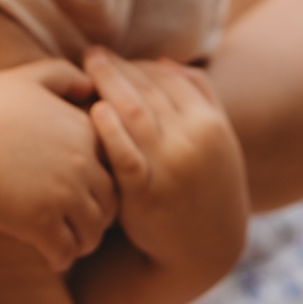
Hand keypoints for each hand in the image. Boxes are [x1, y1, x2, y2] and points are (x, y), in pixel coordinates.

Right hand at [0, 59, 117, 271]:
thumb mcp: (28, 77)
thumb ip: (65, 75)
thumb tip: (90, 85)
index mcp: (85, 132)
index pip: (115, 167)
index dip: (102, 181)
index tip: (85, 191)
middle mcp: (82, 163)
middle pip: (110, 204)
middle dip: (98, 217)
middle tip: (81, 226)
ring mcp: (64, 195)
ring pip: (92, 232)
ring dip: (82, 241)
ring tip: (68, 245)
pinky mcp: (41, 223)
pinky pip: (66, 252)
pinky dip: (62, 258)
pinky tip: (50, 257)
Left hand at [84, 47, 247, 284]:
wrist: (204, 249)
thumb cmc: (204, 187)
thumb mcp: (216, 142)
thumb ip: (199, 98)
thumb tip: (164, 61)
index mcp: (211, 124)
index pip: (168, 79)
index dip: (138, 64)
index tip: (114, 57)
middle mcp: (194, 140)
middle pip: (148, 90)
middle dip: (118, 68)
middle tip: (92, 54)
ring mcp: (170, 165)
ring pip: (134, 111)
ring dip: (108, 83)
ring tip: (86, 67)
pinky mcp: (145, 192)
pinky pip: (123, 152)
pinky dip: (109, 128)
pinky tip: (93, 110)